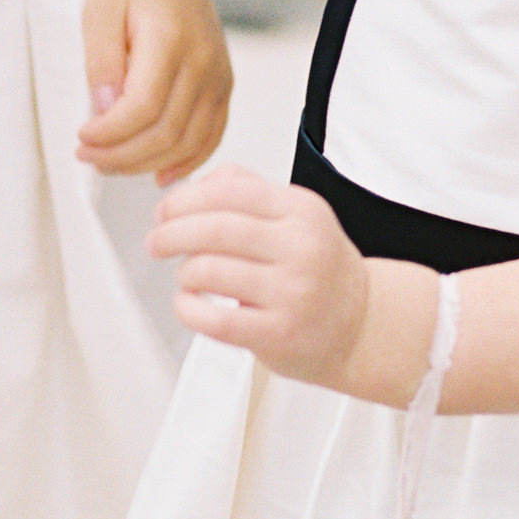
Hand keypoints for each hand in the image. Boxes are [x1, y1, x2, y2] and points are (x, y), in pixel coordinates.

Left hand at [77, 0, 231, 182]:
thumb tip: (105, 111)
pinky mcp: (223, 88)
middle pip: (166, 132)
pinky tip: (158, 174)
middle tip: (86, 156)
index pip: (144, 107)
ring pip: (188, 143)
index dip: (110, 134)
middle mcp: (204, 62)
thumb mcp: (99, 10)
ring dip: (146, 164)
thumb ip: (101, 60)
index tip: (81, 137)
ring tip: (111, 163)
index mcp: (171, 39)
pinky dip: (186, 162)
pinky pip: (211, 137)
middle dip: (121, 155)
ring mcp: (219, 78)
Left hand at [147, 166, 370, 381]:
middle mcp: (301, 248)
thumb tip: (197, 184)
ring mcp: (292, 292)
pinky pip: (216, 319)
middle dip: (171, 233)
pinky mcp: (280, 334)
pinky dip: (188, 309)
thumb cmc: (321, 270)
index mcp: (301, 211)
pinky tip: (189, 304)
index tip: (164, 211)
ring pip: (210, 271)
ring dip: (184, 272)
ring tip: (187, 276)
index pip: (231, 190)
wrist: (361, 325)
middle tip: (156, 242)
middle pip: (215, 228)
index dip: (185, 198)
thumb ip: (249, 190)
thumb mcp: (297, 217)